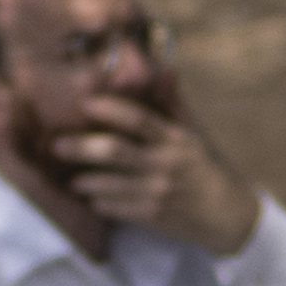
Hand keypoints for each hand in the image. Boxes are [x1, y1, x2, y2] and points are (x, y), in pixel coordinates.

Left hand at [39, 86, 258, 260]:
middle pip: (115, 152)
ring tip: (70, 177)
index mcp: (175, 139)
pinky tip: (90, 197)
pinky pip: (116, 209)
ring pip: (110, 184)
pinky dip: (100, 202)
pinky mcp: (153, 217)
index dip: (111, 110)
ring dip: (85, 180)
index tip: (86, 103)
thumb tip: (164, 68)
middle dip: (82, 148)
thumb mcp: (195, 134)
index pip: (139, 120)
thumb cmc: (207, 169)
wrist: (228, 216)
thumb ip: (173, 103)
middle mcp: (165, 164)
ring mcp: (157, 192)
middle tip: (57, 144)